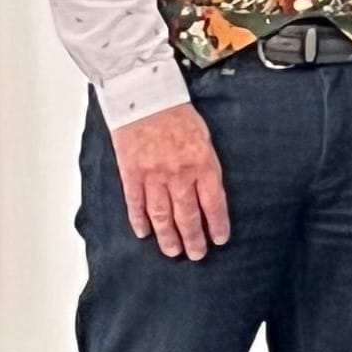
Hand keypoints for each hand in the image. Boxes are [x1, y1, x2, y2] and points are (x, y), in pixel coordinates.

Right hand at [110, 103, 230, 259]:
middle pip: (187, 216)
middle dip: (193, 239)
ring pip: (161, 216)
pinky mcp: (131, 174)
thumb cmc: (177, 113)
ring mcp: (153, 176)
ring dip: (168, 237)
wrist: (144, 96)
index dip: (217, 225)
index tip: (219, 240)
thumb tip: (209, 190)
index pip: (213, 204)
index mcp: (202, 164)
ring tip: (173, 252)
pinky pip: (135, 204)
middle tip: (197, 254)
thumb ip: (207, 165)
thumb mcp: (204, 137)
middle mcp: (179, 175)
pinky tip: (143, 234)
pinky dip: (139, 221)